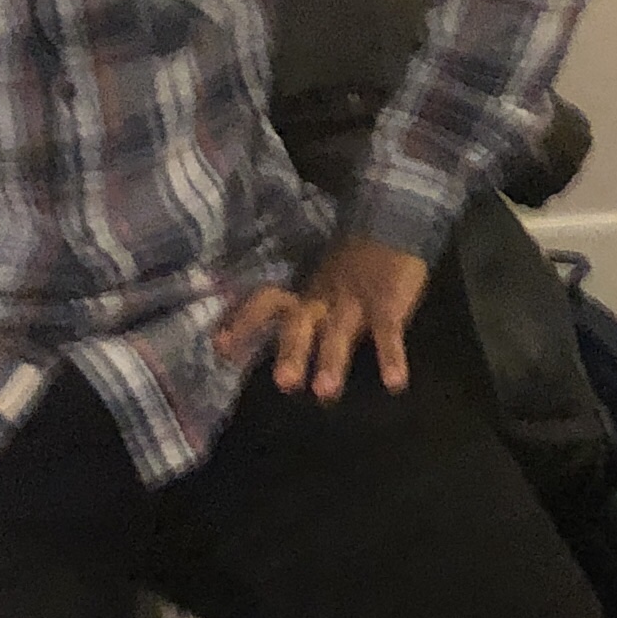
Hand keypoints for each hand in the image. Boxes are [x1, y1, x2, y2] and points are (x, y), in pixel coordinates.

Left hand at [215, 237, 430, 402]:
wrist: (391, 224)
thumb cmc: (353, 265)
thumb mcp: (322, 284)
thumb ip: (304, 311)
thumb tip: (269, 347)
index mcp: (304, 295)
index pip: (265, 302)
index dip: (243, 322)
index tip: (221, 347)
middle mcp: (322, 300)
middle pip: (298, 324)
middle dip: (290, 353)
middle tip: (284, 384)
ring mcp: (354, 303)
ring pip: (338, 332)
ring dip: (332, 361)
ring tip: (325, 392)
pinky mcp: (388, 304)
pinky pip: (388, 332)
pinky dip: (392, 357)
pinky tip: (395, 384)